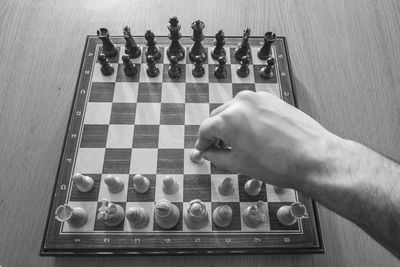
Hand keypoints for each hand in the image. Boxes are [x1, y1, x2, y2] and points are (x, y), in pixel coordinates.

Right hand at [196, 91, 342, 189]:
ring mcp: (258, 98)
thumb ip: (217, 157)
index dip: (202, 142)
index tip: (203, 150)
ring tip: (239, 142)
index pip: (205, 129)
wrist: (313, 157)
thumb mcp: (239, 164)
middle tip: (219, 149)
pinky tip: (254, 134)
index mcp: (228, 119)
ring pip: (235, 110)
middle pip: (219, 117)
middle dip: (216, 133)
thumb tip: (209, 153)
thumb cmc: (278, 164)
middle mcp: (241, 103)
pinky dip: (247, 118)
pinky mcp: (272, 99)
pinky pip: (251, 107)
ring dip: (232, 124)